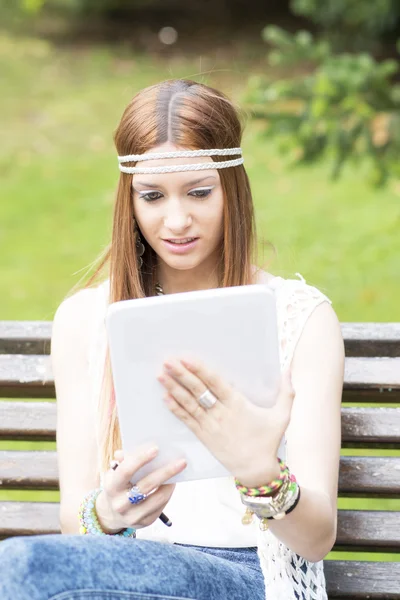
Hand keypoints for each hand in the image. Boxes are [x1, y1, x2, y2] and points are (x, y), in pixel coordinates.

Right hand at [96, 446, 185, 532]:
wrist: (111, 514)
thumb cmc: (118, 485)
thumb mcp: (115, 472)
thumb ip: (124, 459)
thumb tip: (137, 448)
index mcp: (111, 487)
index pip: (126, 471)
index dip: (140, 459)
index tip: (156, 449)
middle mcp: (120, 504)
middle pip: (146, 486)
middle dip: (166, 472)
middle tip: (181, 461)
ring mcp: (132, 516)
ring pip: (158, 498)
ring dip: (170, 483)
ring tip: (179, 471)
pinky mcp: (144, 522)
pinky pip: (161, 506)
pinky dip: (168, 493)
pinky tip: (172, 483)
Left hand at [157, 359, 294, 487]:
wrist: (256, 471)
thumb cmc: (268, 442)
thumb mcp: (282, 416)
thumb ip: (287, 392)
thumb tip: (290, 369)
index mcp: (238, 405)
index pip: (215, 384)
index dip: (200, 371)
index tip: (187, 359)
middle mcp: (221, 414)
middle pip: (198, 391)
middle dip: (182, 375)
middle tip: (168, 362)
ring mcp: (210, 426)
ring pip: (189, 404)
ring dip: (174, 389)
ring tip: (161, 375)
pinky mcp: (204, 437)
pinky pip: (187, 420)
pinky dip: (176, 409)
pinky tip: (165, 397)